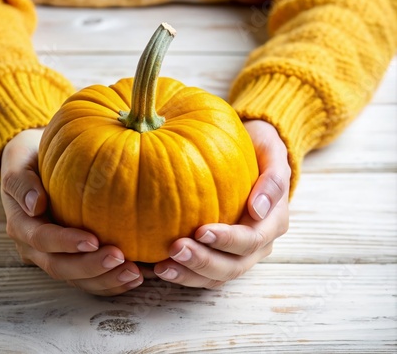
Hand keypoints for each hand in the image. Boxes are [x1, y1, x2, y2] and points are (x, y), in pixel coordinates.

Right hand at [0, 128, 142, 295]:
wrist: (32, 168)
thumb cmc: (28, 160)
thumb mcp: (18, 162)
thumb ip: (22, 182)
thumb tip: (36, 204)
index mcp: (22, 226)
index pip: (42, 239)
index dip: (66, 243)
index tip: (93, 240)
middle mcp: (35, 248)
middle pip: (60, 267)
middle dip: (91, 267)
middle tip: (119, 259)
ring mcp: (54, 256)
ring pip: (77, 279)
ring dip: (105, 280)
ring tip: (134, 274)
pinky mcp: (71, 260)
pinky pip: (90, 279)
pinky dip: (112, 282)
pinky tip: (137, 276)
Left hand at [154, 120, 290, 287]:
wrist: (251, 155)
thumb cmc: (259, 150)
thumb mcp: (272, 153)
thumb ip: (272, 178)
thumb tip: (257, 209)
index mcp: (272, 223)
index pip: (251, 240)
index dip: (227, 240)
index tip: (200, 231)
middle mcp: (257, 244)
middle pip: (233, 266)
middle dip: (203, 262)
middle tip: (175, 249)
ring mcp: (238, 254)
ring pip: (216, 276)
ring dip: (189, 274)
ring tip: (162, 268)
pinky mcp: (219, 255)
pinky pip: (202, 273)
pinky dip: (181, 273)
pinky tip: (154, 267)